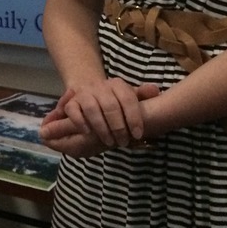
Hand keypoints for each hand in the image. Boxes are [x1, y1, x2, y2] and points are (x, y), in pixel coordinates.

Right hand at [39, 80, 159, 152]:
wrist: (89, 89)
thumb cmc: (114, 98)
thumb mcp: (129, 95)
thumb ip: (142, 95)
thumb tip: (155, 90)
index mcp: (117, 85)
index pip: (127, 98)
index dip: (134, 117)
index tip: (138, 134)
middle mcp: (100, 86)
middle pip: (110, 105)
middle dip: (118, 126)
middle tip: (123, 142)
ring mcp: (84, 93)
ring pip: (91, 108)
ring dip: (101, 127)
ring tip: (109, 142)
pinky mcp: (71, 101)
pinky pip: (72, 110)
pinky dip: (80, 122)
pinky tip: (88, 133)